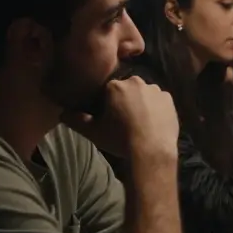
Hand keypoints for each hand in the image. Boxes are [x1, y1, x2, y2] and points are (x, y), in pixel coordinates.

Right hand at [63, 76, 178, 159]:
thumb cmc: (119, 139)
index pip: (107, 90)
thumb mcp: (93, 131)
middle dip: (124, 101)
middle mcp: (136, 82)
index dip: (106, 103)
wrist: (151, 151)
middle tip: (124, 120)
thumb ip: (75, 120)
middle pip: (127, 89)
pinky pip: (159, 101)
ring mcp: (155, 90)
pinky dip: (156, 109)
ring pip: (144, 94)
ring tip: (140, 123)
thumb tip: (62, 113)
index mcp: (115, 86)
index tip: (108, 117)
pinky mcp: (170, 100)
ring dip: (141, 103)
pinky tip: (153, 123)